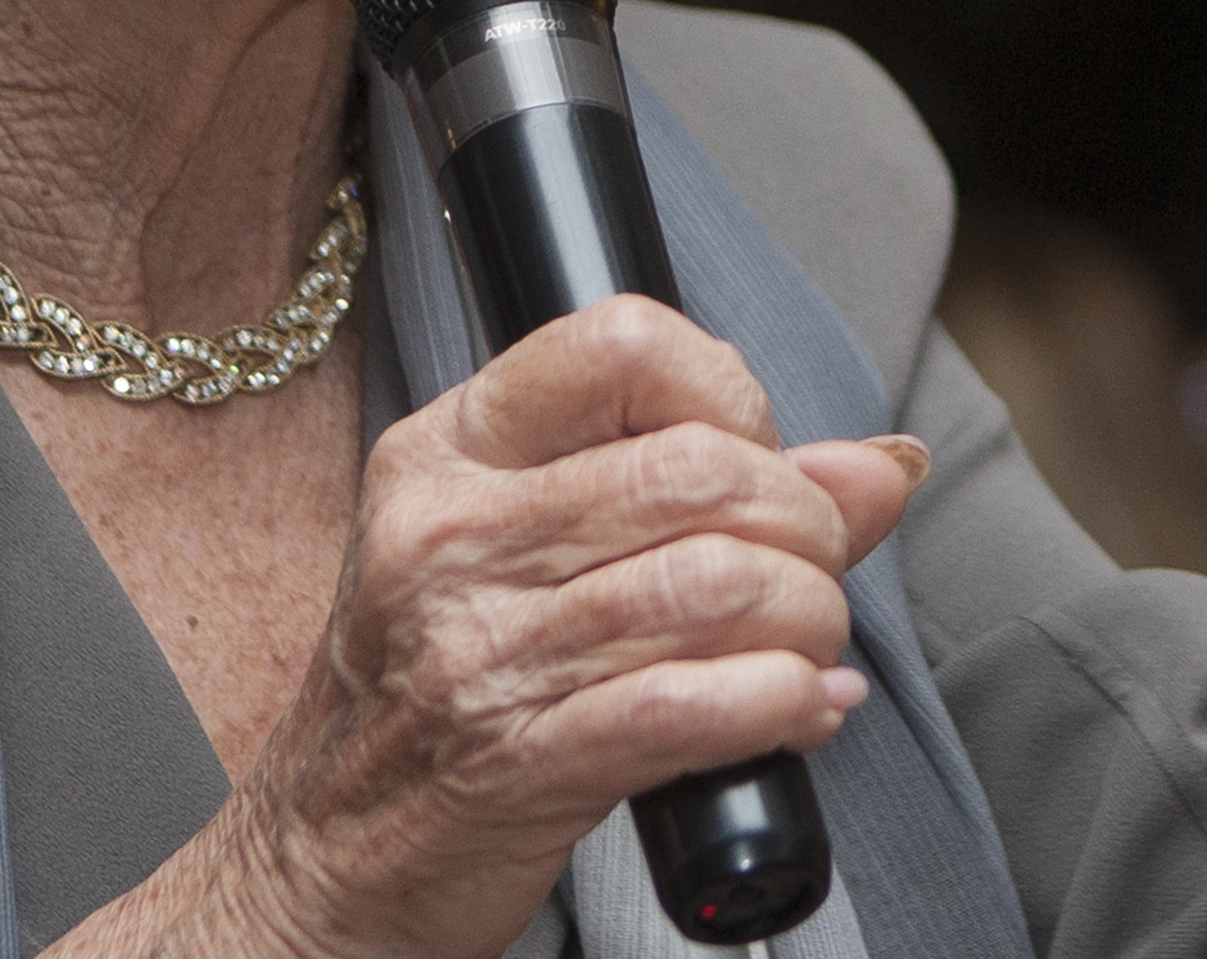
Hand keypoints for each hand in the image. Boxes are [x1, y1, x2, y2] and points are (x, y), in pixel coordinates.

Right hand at [119, 296, 922, 958]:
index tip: (753, 457)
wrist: (323, 859)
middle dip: (802, 522)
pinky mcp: (517, 761)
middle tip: (807, 570)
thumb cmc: (438, 693)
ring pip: (718, 583)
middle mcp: (449, 536)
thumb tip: (883, 464)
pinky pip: (694, 705)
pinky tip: (793, 710)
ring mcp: (476, 649)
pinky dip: (780, 704)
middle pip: (699, 469)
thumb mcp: (528, 558)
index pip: (618, 345)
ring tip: (805, 645)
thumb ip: (706, 494)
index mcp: (446, 454)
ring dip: (808, 619)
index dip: (730, 393)